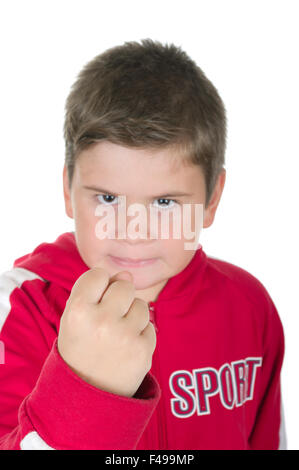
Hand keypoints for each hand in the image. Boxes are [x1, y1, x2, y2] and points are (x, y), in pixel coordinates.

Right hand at [57, 268, 156, 397]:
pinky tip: (126, 349)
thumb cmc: (80, 347)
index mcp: (78, 311)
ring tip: (116, 335)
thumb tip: (127, 273)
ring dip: (132, 316)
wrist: (87, 395)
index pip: (98, 274)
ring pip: (141, 305)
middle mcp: (102, 321)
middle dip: (118, 297)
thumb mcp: (74, 317)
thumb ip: (96, 289)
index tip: (93, 302)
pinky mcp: (143, 350)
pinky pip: (150, 326)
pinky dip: (141, 335)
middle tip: (107, 319)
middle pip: (124, 285)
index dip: (97, 286)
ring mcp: (125, 336)